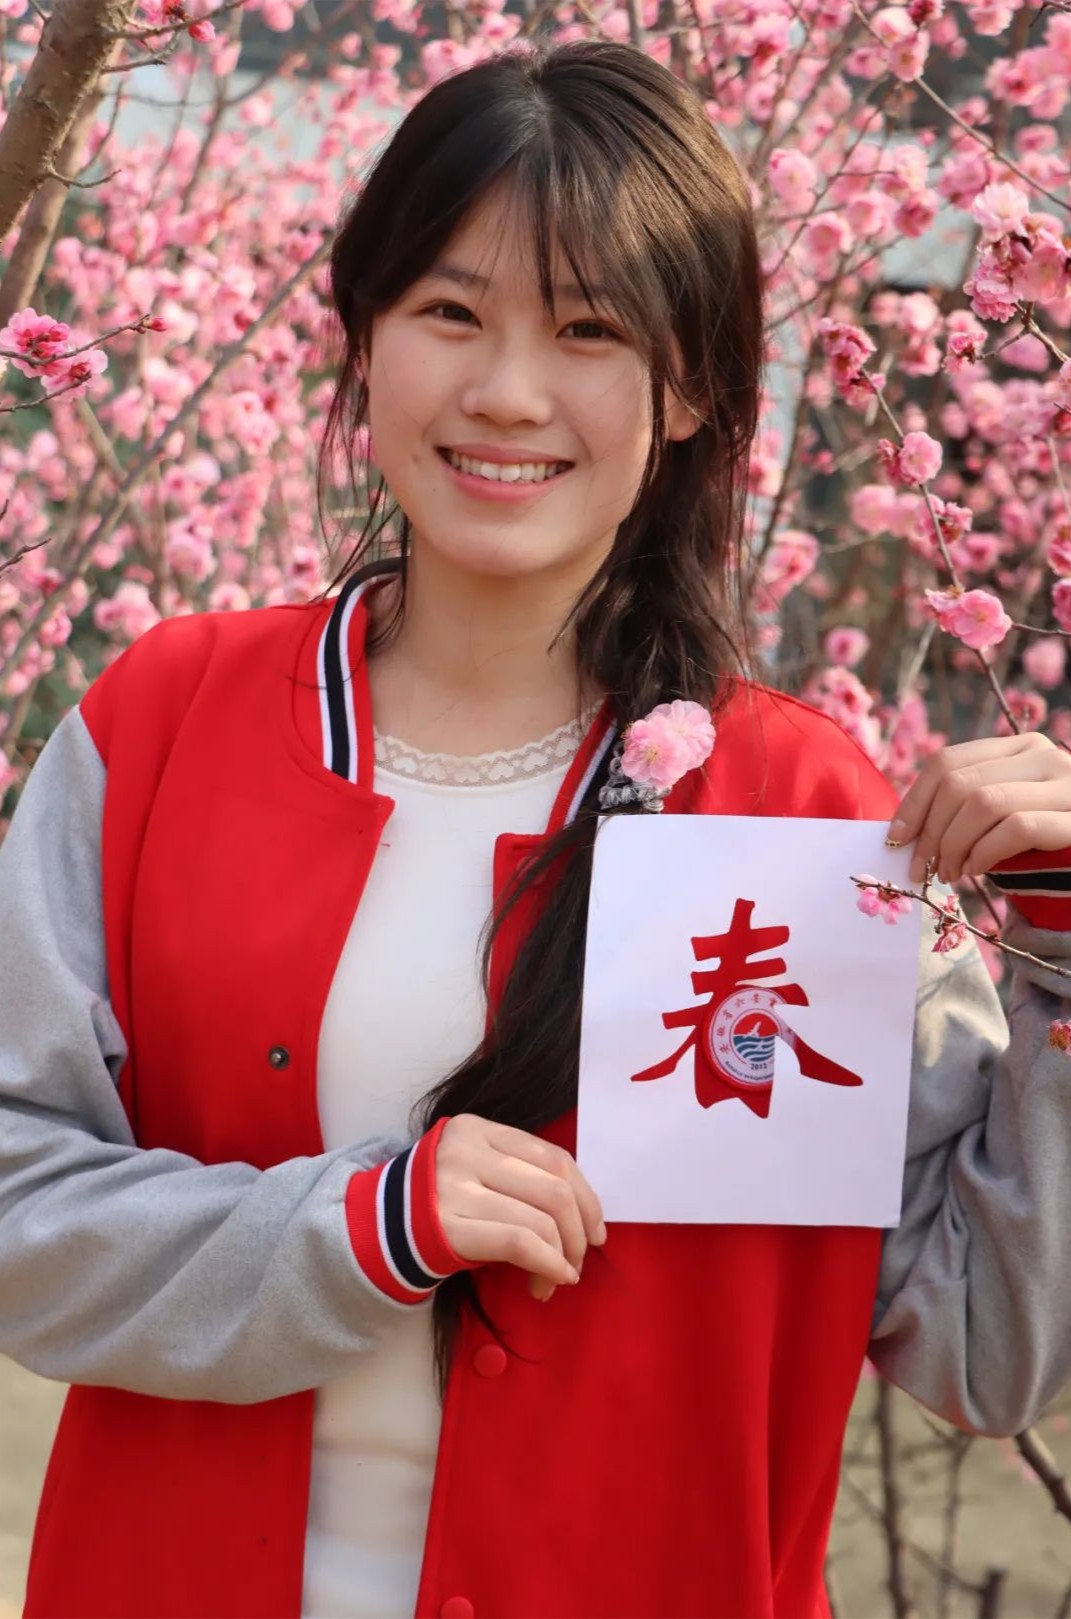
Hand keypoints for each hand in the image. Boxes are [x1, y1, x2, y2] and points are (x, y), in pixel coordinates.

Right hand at [436, 1113, 606, 1301]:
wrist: (376, 1229)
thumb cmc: (440, 1203)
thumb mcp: (477, 1170)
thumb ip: (521, 1177)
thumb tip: (585, 1217)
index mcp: (479, 1129)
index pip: (553, 1158)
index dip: (586, 1196)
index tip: (595, 1229)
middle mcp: (467, 1151)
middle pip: (553, 1189)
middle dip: (578, 1232)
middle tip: (579, 1260)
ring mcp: (455, 1187)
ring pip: (540, 1219)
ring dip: (561, 1257)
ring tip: (557, 1278)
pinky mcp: (449, 1226)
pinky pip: (519, 1242)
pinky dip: (547, 1264)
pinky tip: (550, 1281)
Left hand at [886, 732, 1070, 884]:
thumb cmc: (1044, 842)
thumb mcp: (1004, 812)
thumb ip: (966, 808)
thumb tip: (902, 830)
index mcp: (1020, 747)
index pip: (948, 761)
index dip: (914, 800)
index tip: (896, 836)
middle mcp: (1045, 755)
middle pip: (959, 783)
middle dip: (929, 830)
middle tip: (921, 866)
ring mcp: (1066, 784)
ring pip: (984, 803)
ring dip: (953, 845)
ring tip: (948, 873)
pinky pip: (1016, 827)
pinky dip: (985, 852)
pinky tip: (977, 870)